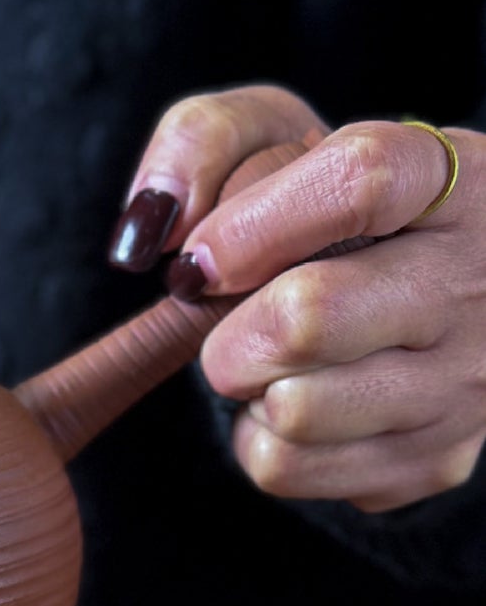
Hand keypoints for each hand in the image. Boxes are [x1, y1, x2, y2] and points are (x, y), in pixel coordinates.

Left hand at [110, 85, 485, 511]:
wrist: (433, 295)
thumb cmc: (330, 213)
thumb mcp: (280, 138)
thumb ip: (204, 138)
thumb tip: (150, 229)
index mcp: (449, 180)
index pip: (360, 182)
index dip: (254, 226)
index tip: (202, 260)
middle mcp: (473, 280)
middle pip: (309, 315)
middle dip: (231, 328)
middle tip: (232, 324)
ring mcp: (463, 380)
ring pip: (295, 408)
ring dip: (248, 387)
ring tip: (274, 360)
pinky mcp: (433, 457)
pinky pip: (288, 467)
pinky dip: (258, 440)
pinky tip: (290, 401)